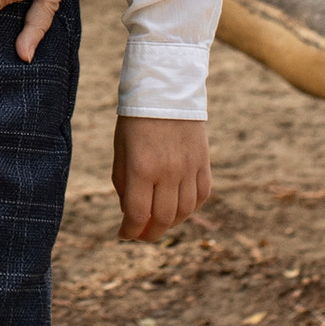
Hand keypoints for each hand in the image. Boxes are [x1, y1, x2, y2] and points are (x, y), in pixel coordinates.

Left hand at [113, 116, 210, 242]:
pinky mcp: (203, 163)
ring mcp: (189, 168)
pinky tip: (179, 207)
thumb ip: (123, 183)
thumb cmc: (136, 120)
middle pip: (163, 218)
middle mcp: (168, 171)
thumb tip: (130, 212)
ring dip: (171, 223)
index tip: (123, 235)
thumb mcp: (121, 150)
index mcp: (142, 168)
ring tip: (158, 222)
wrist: (166, 91)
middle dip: (149, 233)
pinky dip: (190, 208)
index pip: (138, 214)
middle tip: (140, 234)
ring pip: (185, 211)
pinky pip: (201, 195)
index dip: (130, 231)